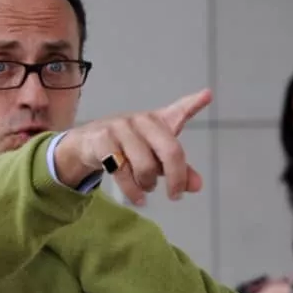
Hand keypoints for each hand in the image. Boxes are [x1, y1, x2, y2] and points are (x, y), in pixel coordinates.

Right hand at [55, 89, 211, 204]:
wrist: (85, 144)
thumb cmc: (126, 148)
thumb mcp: (154, 157)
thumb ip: (178, 170)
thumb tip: (197, 186)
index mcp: (157, 121)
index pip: (179, 111)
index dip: (194, 103)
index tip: (207, 94)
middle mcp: (141, 120)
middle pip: (170, 151)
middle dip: (176, 177)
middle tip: (175, 194)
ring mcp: (120, 128)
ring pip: (145, 166)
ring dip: (148, 183)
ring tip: (147, 187)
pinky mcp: (103, 141)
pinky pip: (123, 172)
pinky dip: (133, 190)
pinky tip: (138, 198)